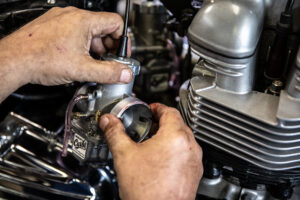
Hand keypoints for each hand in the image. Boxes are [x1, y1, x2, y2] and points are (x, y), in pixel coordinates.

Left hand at [0, 7, 131, 101]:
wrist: (14, 60)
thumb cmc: (41, 59)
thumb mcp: (82, 70)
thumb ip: (108, 72)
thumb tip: (124, 73)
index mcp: (84, 21)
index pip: (116, 23)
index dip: (122, 40)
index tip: (120, 54)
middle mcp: (72, 16)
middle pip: (103, 29)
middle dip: (107, 48)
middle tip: (105, 63)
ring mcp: (61, 19)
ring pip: (88, 32)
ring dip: (93, 48)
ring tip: (88, 64)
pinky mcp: (53, 26)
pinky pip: (74, 32)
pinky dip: (80, 46)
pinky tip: (75, 59)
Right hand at [100, 103, 202, 199]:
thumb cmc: (147, 192)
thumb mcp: (125, 156)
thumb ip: (115, 133)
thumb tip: (108, 121)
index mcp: (175, 137)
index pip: (169, 110)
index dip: (156, 107)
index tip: (148, 110)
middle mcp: (190, 147)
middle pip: (177, 123)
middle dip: (160, 122)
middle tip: (146, 126)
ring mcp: (194, 160)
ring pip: (183, 138)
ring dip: (168, 135)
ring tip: (151, 143)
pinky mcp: (194, 172)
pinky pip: (186, 152)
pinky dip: (175, 150)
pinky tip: (160, 159)